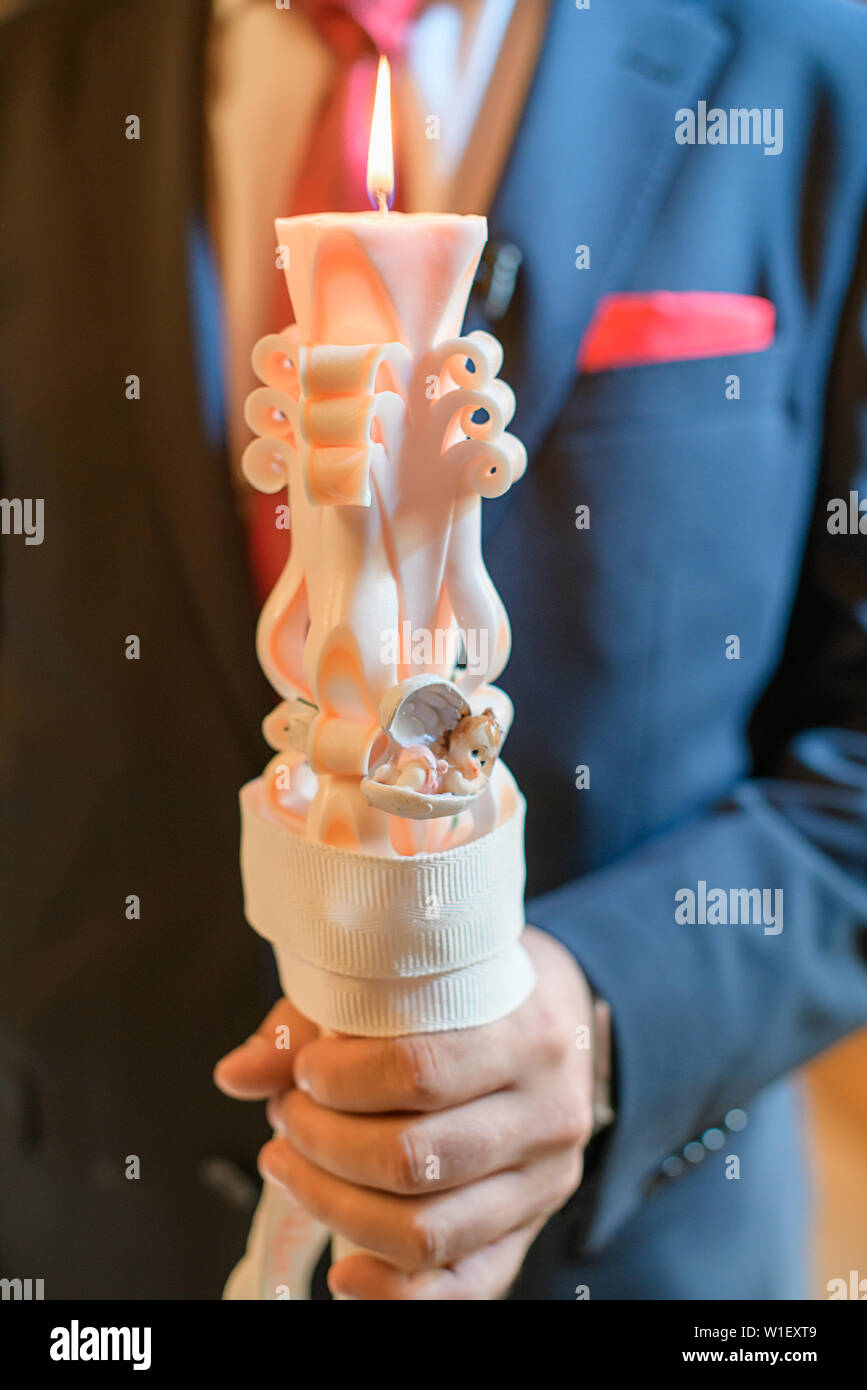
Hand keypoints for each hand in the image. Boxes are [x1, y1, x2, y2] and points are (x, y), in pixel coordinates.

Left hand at [214, 926, 606, 1299]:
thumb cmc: (474, 991)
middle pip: (413, 1160)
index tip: (306, 1070)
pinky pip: (464, 1288)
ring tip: (293, 1166)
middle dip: (322, 1145)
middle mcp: (546, 1115)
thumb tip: (237, 1074)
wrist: (564, 1014)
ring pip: (426, 1231)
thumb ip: (319, 1021)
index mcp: (524, 1036)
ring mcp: (543, 1183)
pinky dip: (393, 1295)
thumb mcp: (407, 980)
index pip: (419, 1072)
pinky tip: (343, 1275)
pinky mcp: (528, 1231)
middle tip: (287, 1118)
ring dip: (335, 1206)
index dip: (341, 1081)